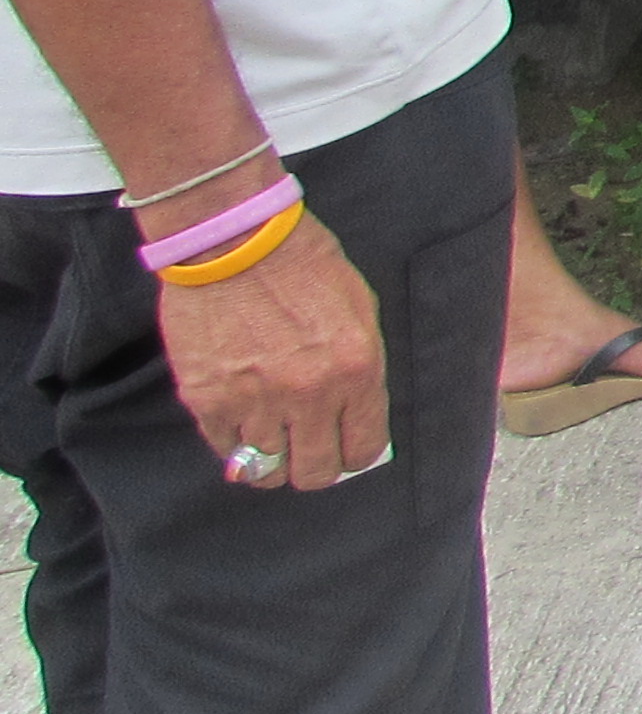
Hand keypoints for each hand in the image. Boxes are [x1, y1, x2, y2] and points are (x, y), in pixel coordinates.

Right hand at [153, 211, 387, 489]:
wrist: (235, 241)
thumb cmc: (306, 266)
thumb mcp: (359, 311)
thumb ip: (361, 371)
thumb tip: (355, 419)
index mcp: (356, 371)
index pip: (363, 448)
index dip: (356, 454)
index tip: (347, 449)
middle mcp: (308, 394)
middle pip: (314, 472)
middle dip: (317, 469)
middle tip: (310, 452)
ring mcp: (254, 401)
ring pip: (266, 471)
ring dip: (273, 461)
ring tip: (274, 442)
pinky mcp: (207, 400)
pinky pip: (225, 451)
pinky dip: (235, 447)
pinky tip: (243, 426)